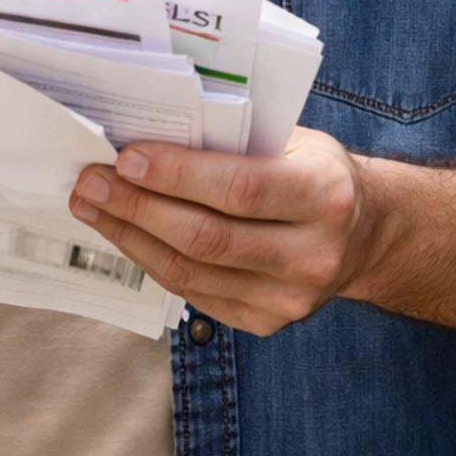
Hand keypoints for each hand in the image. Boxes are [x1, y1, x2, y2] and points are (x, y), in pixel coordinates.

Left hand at [70, 128, 367, 336]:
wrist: (365, 234)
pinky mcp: (267, 322)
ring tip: (92, 206)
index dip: (177, 176)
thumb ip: (236, 140)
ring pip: (193, 271)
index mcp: (325, 195)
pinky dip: (152, 261)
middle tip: (90, 182)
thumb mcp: (295, 141)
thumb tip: (149, 132)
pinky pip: (195, 293)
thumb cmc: (317, 173)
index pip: (239, 189)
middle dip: (137, 207)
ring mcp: (290, 298)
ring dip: (132, 236)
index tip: (126, 158)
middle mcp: (313, 254)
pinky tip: (126, 234)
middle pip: (207, 237)